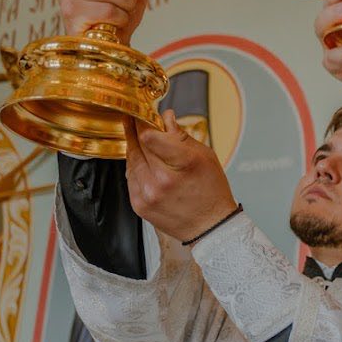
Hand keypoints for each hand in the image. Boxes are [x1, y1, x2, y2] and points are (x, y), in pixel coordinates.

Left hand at [124, 111, 238, 241]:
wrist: (210, 227)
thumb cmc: (211, 191)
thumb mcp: (205, 157)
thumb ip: (181, 136)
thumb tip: (165, 118)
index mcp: (182, 164)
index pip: (149, 135)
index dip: (143, 122)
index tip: (141, 114)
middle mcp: (161, 180)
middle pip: (137, 145)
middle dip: (136, 130)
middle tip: (134, 120)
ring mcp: (147, 194)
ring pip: (130, 160)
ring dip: (134, 148)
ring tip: (140, 141)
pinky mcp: (138, 204)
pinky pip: (130, 177)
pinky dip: (135, 167)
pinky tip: (144, 163)